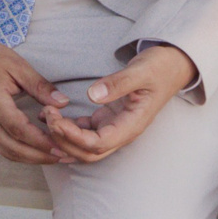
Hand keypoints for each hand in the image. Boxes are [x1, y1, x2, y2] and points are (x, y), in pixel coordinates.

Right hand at [0, 31, 71, 164]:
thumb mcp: (18, 65)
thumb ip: (40, 86)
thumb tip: (63, 103)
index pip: (19, 129)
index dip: (41, 141)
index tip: (62, 146)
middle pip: (13, 148)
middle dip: (40, 156)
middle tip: (64, 156)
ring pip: (6, 152)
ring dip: (31, 159)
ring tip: (55, 157)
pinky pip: (0, 147)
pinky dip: (20, 153)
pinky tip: (37, 151)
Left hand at [41, 44, 193, 163]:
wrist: (171, 66)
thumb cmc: (160, 68)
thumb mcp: (141, 71)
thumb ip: (119, 83)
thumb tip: (93, 95)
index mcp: (132, 125)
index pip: (99, 143)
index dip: (74, 137)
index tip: (56, 119)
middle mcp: (123, 132)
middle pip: (88, 152)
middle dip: (64, 141)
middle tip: (48, 118)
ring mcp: (115, 127)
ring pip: (85, 147)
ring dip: (64, 138)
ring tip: (46, 117)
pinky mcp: (108, 119)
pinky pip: (84, 133)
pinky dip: (67, 129)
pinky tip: (53, 116)